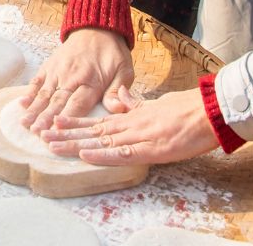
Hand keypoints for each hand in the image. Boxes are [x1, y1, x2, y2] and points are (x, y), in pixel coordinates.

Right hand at [20, 27, 134, 132]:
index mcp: (92, 81)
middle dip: (46, 118)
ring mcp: (58, 70)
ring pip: (45, 92)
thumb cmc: (112, 54)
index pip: (78, 103)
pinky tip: (22, 103)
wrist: (97, 28)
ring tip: (25, 123)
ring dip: (35, 109)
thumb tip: (116, 109)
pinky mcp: (50, 65)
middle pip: (58, 100)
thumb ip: (118, 91)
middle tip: (37, 133)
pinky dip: (29, 91)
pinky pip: (38, 80)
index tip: (58, 132)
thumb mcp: (124, 70)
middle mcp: (72, 76)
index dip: (67, 118)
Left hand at [41, 87, 219, 165]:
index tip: (55, 123)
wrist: (209, 110)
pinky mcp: (151, 147)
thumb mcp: (155, 104)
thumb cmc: (186, 109)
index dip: (76, 123)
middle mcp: (130, 125)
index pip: (98, 121)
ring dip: (76, 144)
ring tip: (53, 144)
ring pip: (100, 141)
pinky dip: (103, 154)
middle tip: (43, 136)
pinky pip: (122, 153)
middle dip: (67, 134)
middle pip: (93, 131)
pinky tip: (85, 154)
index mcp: (132, 116)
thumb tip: (119, 99)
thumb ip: (136, 104)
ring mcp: (139, 135)